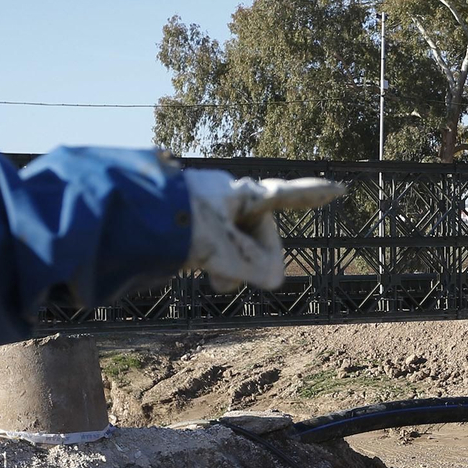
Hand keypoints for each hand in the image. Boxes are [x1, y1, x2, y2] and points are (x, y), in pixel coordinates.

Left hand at [182, 170, 345, 291]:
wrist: (127, 217)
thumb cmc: (179, 226)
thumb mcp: (226, 253)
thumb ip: (257, 267)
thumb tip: (271, 278)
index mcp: (244, 195)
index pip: (289, 196)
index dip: (316, 196)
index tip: (340, 189)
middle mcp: (229, 196)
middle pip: (258, 234)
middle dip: (250, 260)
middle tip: (228, 277)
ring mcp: (207, 206)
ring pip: (233, 244)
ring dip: (228, 266)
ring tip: (209, 277)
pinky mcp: (187, 218)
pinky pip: (211, 243)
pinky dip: (208, 259)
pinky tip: (192, 267)